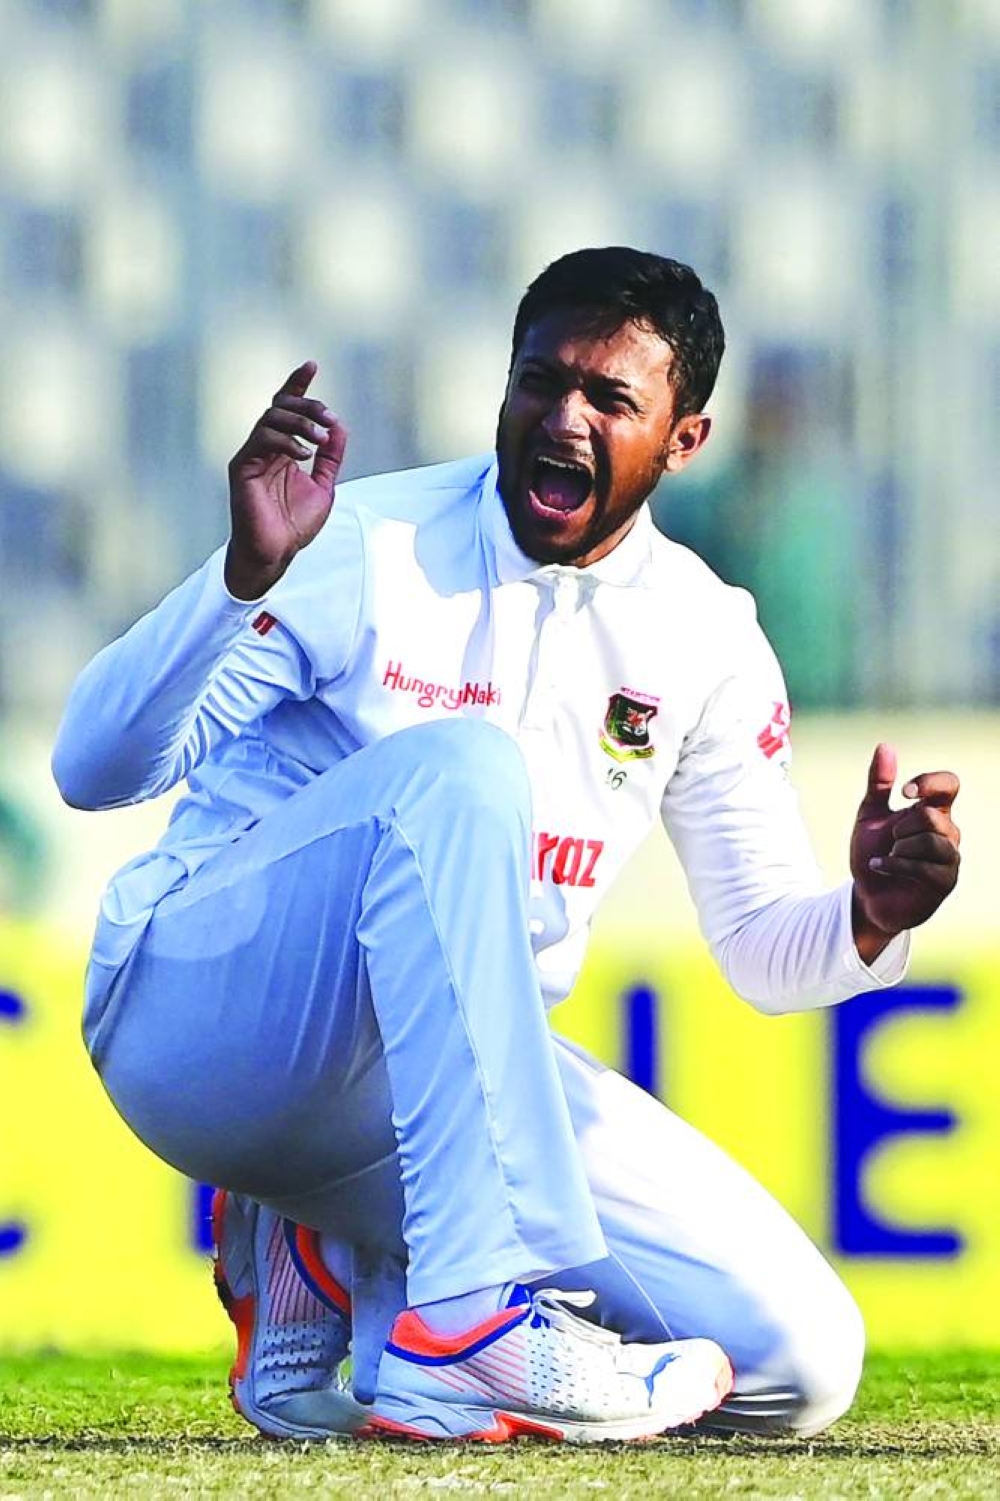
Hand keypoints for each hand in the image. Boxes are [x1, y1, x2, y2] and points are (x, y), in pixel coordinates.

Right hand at [225, 361, 347, 599]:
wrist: (276, 551)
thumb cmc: (294, 524)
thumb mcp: (324, 485)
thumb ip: (331, 456)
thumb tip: (339, 426)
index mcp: (282, 448)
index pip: (287, 408)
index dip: (298, 384)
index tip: (312, 365)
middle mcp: (265, 447)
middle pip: (281, 406)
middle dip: (308, 405)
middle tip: (329, 418)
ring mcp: (251, 455)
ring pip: (271, 418)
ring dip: (300, 422)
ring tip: (320, 440)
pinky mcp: (242, 466)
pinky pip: (261, 439)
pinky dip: (285, 441)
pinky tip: (303, 455)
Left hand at [850, 742, 960, 961]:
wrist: (866, 894)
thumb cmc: (873, 852)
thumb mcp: (870, 814)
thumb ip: (879, 783)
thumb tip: (885, 746)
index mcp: (933, 811)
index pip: (950, 783)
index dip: (931, 782)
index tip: (904, 792)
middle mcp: (948, 832)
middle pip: (932, 815)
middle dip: (901, 827)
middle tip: (890, 840)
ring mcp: (949, 858)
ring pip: (932, 840)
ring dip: (899, 848)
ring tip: (887, 856)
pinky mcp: (944, 882)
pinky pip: (926, 866)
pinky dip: (896, 865)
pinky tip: (881, 867)